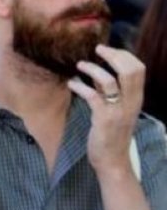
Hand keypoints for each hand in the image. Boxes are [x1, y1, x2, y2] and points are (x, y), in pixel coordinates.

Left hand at [67, 45, 145, 178]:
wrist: (112, 160)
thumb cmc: (111, 133)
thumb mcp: (115, 108)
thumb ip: (110, 91)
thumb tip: (98, 70)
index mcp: (136, 98)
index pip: (139, 69)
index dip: (123, 55)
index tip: (107, 49)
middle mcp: (131, 102)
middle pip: (130, 71)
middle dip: (113, 55)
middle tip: (98, 49)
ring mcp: (118, 111)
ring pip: (110, 81)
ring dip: (93, 69)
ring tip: (79, 65)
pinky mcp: (103, 119)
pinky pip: (92, 96)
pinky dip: (80, 86)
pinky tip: (71, 84)